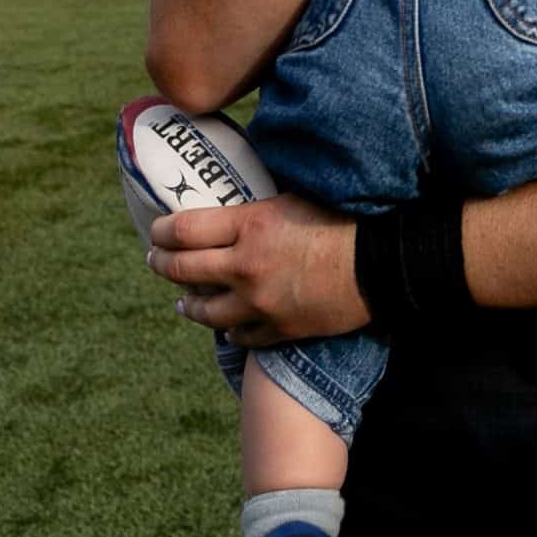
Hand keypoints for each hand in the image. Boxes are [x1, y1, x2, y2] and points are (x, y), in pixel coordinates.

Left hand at [146, 195, 368, 345]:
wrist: (380, 265)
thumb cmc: (343, 221)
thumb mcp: (292, 200)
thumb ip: (254, 211)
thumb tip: (228, 207)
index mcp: (250, 226)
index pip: (184, 230)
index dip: (162, 231)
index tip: (156, 231)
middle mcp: (245, 266)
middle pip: (182, 269)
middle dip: (162, 263)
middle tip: (156, 260)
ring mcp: (259, 302)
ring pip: (204, 310)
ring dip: (188, 304)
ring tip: (182, 301)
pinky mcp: (278, 329)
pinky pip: (240, 336)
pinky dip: (230, 331)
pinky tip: (227, 328)